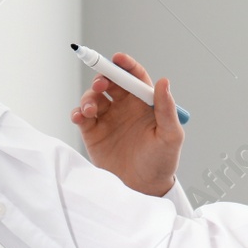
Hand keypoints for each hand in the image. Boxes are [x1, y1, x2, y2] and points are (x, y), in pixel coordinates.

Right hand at [71, 52, 182, 196]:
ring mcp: (108, 120)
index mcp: (144, 104)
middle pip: (110, 82)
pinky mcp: (93, 133)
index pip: (134, 77)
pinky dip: (77, 112)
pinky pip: (82, 116)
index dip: (125, 65)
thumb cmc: (161, 163)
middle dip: (102, 77)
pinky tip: (80, 116)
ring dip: (88, 96)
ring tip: (90, 109)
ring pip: (93, 97)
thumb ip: (166, 109)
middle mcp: (125, 108)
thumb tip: (164, 81)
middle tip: (100, 83)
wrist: (142, 189)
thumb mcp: (170, 136)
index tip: (117, 58)